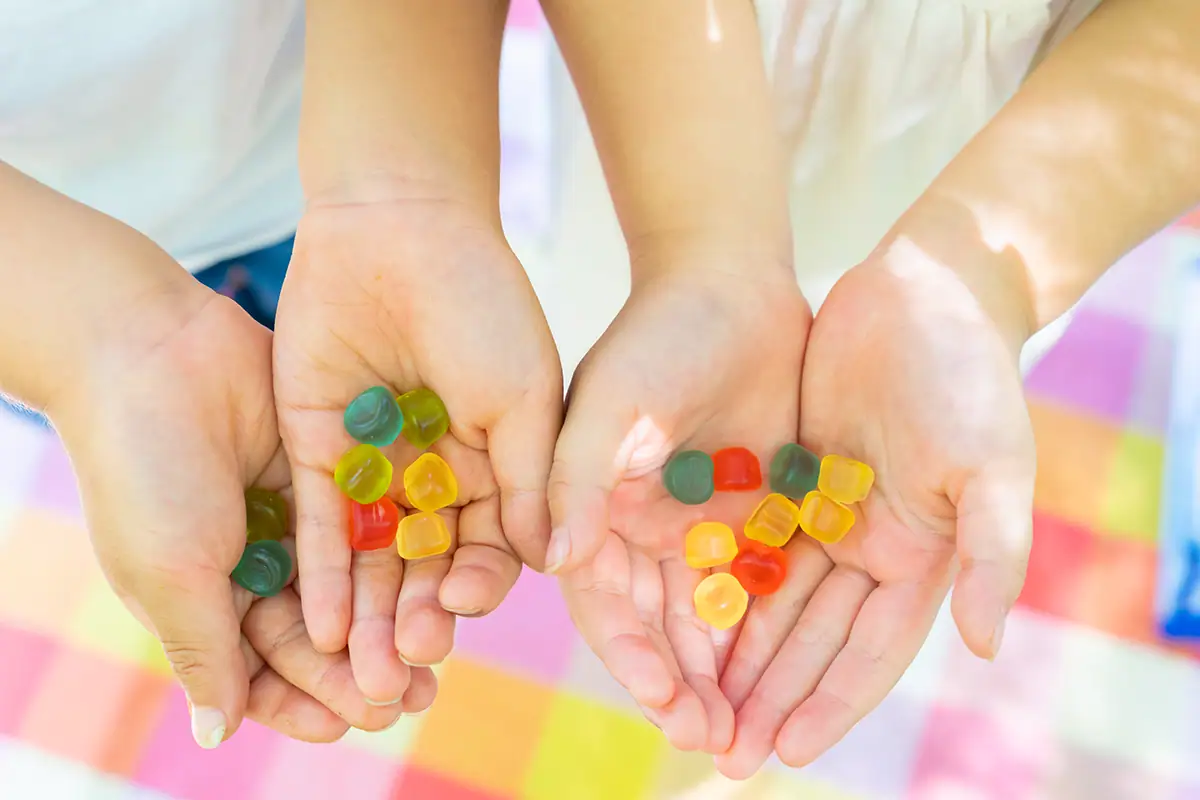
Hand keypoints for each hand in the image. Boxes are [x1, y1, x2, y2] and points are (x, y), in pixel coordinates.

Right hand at [52, 287, 399, 746]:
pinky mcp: (327, 472)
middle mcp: (256, 566)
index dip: (308, 699)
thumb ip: (204, 652)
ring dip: (390, 618)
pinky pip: (367, 523)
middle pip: (320, 634)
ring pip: (353, 583)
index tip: (354, 720)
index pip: (265, 671)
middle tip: (414, 695)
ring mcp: (294, 519)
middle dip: (362, 666)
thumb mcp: (171, 573)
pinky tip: (437, 581)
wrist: (153, 355)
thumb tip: (217, 737)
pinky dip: (395, 554)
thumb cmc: (144, 473)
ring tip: (437, 651)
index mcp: (207, 601)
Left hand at [273, 198, 561, 702]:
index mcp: (500, 463)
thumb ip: (530, 481)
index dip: (479, 584)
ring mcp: (381, 465)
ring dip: (369, 613)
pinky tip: (319, 622)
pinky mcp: (321, 449)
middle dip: (418, 617)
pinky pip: (324, 523)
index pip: (493, 546)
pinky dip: (322, 572)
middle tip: (403, 666)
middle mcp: (440, 474)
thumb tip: (550, 562)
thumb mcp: (524, 398)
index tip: (460, 607)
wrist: (398, 225)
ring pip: (376, 558)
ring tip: (358, 668)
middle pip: (429, 565)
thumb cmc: (482, 305)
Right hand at [547, 243, 809, 752]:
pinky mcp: (754, 519)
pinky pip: (761, 590)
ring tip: (751, 736)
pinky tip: (794, 678)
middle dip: (683, 688)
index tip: (667, 696)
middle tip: (716, 739)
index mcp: (596, 512)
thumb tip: (560, 560)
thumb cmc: (661, 335)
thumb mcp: (615, 399)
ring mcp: (699, 530)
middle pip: (658, 629)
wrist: (734, 286)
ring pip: (709, 623)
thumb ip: (580, 475)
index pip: (605, 603)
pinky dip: (771, 637)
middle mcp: (642, 533)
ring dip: (726, 680)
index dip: (631, 653)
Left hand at [715, 250, 1035, 775]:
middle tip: (720, 749)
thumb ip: (992, 550)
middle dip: (770, 694)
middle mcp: (870, 548)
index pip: (868, 650)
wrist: (924, 289)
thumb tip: (984, 645)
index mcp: (921, 557)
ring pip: (773, 598)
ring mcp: (826, 513)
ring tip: (693, 701)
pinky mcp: (788, 477)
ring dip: (737, 652)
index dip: (828, 702)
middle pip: (811, 638)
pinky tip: (680, 617)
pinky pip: (749, 541)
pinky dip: (721, 581)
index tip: (783, 750)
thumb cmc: (966, 372)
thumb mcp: (989, 459)